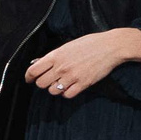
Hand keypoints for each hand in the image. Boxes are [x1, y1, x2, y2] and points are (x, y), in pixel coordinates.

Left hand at [24, 28, 140, 99]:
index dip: (29, 77)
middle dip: (42, 83)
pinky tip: (70, 87)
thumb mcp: (67, 46)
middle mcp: (61, 67)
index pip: (33, 71)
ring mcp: (72, 76)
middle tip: (48, 81)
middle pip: (41, 83)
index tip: (30, 79)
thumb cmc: (90, 44)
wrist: (111, 46)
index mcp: (55, 56)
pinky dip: (66, 93)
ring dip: (54, 89)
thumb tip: (39, 63)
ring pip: (53, 91)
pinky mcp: (84, 83)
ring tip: (60, 84)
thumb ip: (54, 56)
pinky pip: (67, 95)